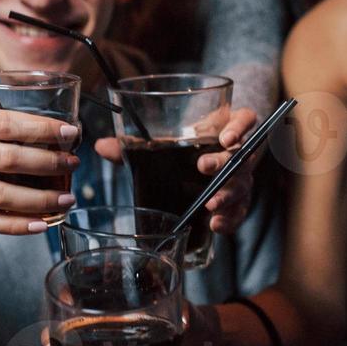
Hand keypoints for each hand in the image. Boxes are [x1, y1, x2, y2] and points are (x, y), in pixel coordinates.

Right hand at [0, 106, 78, 233]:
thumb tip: (26, 128)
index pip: (2, 123)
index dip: (41, 128)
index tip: (69, 132)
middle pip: (5, 159)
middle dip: (48, 163)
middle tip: (74, 164)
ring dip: (38, 200)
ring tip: (65, 199)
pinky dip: (14, 225)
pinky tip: (38, 223)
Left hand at [94, 107, 259, 234]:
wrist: (211, 160)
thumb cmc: (190, 142)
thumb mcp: (168, 138)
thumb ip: (137, 143)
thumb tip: (100, 146)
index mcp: (227, 126)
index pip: (246, 119)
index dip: (239, 127)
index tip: (226, 137)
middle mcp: (240, 150)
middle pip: (242, 155)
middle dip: (224, 163)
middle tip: (203, 168)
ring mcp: (243, 176)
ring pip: (243, 185)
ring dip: (227, 195)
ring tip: (210, 205)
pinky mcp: (241, 199)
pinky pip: (241, 210)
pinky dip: (230, 219)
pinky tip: (216, 226)